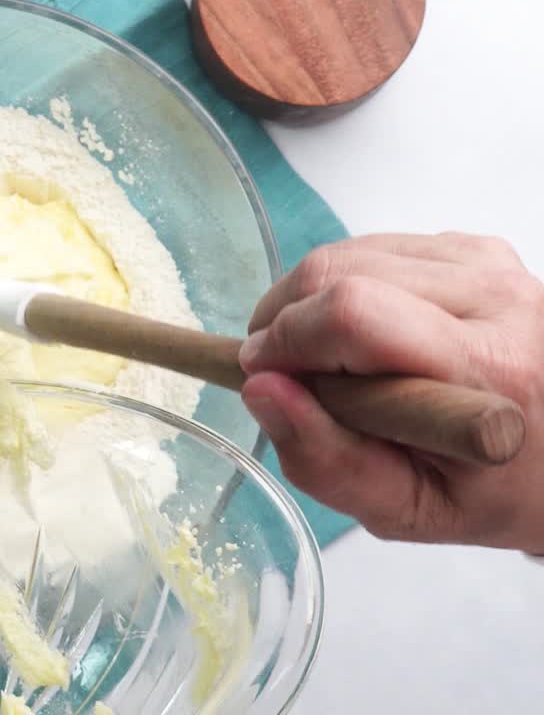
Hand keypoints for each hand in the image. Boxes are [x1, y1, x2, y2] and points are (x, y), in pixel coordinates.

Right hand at [238, 233, 543, 551]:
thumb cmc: (487, 490)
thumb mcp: (405, 511)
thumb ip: (326, 461)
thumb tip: (260, 388)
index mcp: (487, 372)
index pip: (356, 316)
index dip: (287, 340)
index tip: (265, 379)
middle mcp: (496, 299)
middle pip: (338, 272)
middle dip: (284, 320)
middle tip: (287, 374)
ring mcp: (488, 263)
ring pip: (345, 253)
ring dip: (306, 304)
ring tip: (323, 359)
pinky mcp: (474, 247)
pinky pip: (370, 247)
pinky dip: (339, 288)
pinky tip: (362, 335)